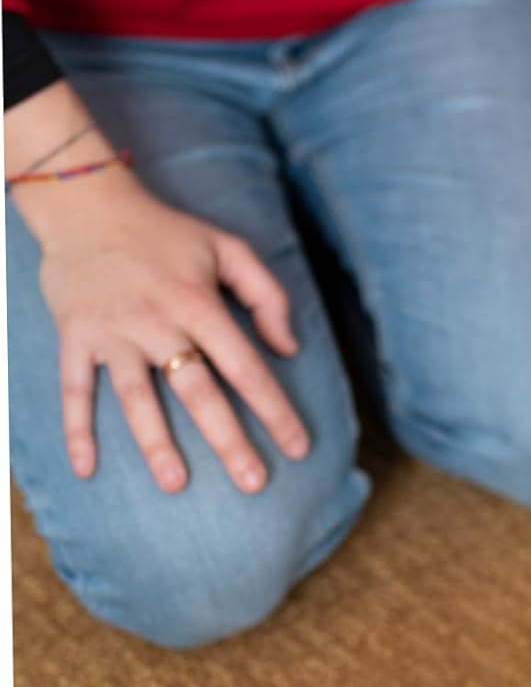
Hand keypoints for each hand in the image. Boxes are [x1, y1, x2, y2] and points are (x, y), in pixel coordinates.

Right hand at [19, 165, 308, 492]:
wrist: (85, 203)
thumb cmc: (167, 231)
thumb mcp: (228, 248)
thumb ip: (267, 295)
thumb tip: (290, 348)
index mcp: (198, 304)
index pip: (246, 368)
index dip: (275, 410)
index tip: (299, 448)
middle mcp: (156, 323)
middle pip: (197, 391)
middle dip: (228, 440)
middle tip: (253, 483)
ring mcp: (112, 333)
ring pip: (135, 397)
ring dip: (155, 442)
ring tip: (176, 484)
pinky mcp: (76, 336)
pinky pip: (75, 389)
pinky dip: (76, 429)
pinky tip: (85, 468)